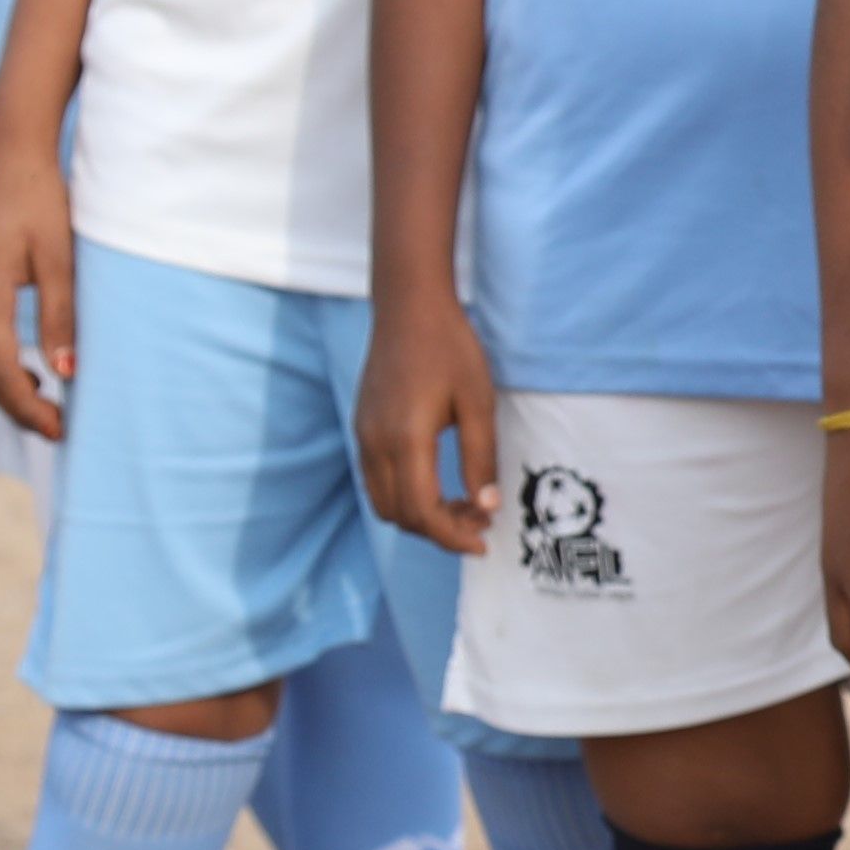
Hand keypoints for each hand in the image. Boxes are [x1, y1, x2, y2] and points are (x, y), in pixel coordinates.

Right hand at [0, 132, 80, 442]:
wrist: (11, 153)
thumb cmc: (41, 199)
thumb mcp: (61, 258)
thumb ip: (61, 316)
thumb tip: (66, 373)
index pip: (3, 373)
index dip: (31, 409)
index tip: (63, 430)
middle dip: (20, 409)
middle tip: (61, 431)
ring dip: (11, 389)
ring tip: (51, 410)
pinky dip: (5, 364)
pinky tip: (35, 372)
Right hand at [357, 288, 498, 555]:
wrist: (409, 306)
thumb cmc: (450, 348)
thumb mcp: (478, 402)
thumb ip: (481, 458)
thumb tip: (486, 506)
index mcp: (406, 440)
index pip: (422, 513)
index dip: (452, 537)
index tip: (483, 543)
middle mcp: (376, 444)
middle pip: (400, 516)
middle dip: (440, 531)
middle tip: (481, 521)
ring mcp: (364, 437)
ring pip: (384, 503)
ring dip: (421, 516)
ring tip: (464, 504)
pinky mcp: (363, 428)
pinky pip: (378, 481)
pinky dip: (406, 495)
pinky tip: (439, 483)